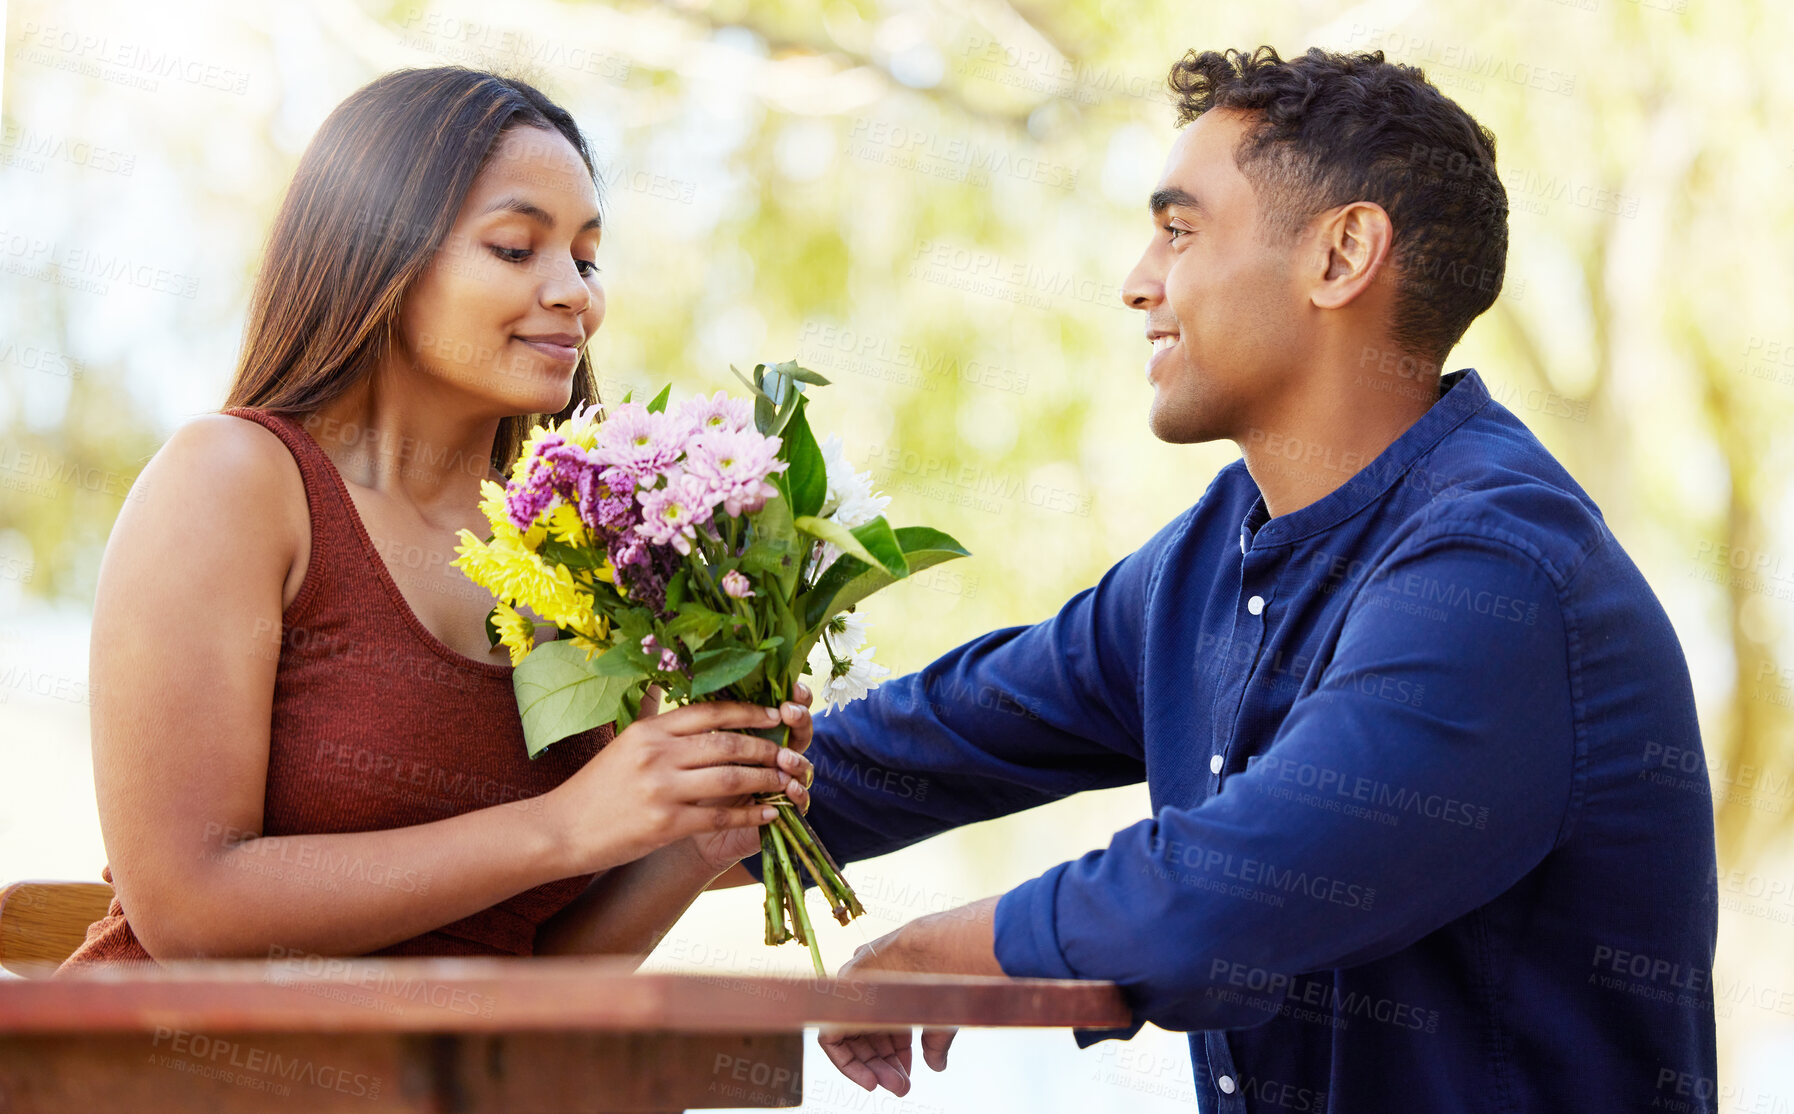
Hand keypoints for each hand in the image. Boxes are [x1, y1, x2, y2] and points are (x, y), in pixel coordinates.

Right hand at [546, 690, 813, 874]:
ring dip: (766, 780)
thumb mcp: (622, 741)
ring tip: (788, 781)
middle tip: (791, 752)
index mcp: (651, 729)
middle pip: (728, 743)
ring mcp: (662, 788)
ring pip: (731, 778)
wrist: (561, 829)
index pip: (711, 711)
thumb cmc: (596, 787)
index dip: (750, 711)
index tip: (777, 714)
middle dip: (767, 748)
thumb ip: (650, 715)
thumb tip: (662, 683)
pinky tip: (769, 814)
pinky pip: (720, 816)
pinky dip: (749, 815)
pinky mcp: (665, 823)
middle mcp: (658, 753)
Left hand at [817, 932, 953, 1095]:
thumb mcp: (937, 1015)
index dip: (898, 1052)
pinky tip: (871, 1081)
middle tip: (902, 1087)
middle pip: (870, 1035)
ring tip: (895, 1087)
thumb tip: (937, 1066)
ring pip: (853, 1040)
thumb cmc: (940, 979)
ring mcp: (848, 993)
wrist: (930, 954)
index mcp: (888, 983)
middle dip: (886, 1064)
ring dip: (871, 1069)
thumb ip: (933, 1042)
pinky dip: (848, 1064)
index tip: (908, 1072)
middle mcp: (865, 986)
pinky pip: (832, 1041)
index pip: (886, 1024)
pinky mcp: (834, 1004)